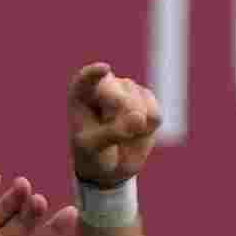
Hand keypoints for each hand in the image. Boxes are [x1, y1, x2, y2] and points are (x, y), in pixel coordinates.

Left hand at [66, 61, 163, 188]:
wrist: (109, 165)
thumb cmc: (92, 153)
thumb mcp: (93, 148)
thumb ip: (112, 134)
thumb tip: (139, 118)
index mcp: (81, 93)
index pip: (86, 79)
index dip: (94, 73)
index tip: (104, 70)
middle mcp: (105, 85)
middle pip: (121, 97)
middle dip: (124, 120)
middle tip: (117, 137)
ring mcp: (128, 90)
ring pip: (140, 106)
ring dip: (134, 130)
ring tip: (121, 139)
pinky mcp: (147, 100)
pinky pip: (154, 116)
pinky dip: (147, 132)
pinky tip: (136, 134)